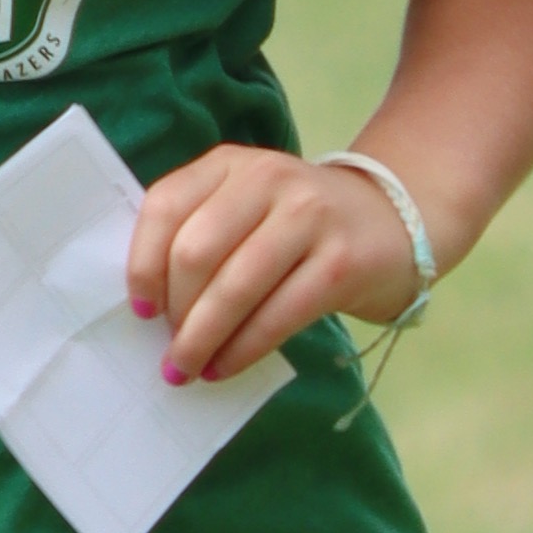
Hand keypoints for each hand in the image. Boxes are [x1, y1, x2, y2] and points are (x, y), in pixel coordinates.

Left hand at [128, 139, 425, 383]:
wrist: (391, 220)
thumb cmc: (296, 224)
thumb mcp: (245, 205)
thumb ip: (197, 232)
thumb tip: (148, 306)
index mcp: (230, 163)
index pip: (165, 206)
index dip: (142, 264)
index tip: (141, 309)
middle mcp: (268, 179)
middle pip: (196, 253)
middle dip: (175, 312)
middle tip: (171, 349)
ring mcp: (309, 217)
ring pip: (234, 288)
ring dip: (202, 339)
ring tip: (188, 369)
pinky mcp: (341, 262)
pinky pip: (277, 316)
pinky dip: (242, 350)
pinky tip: (224, 367)